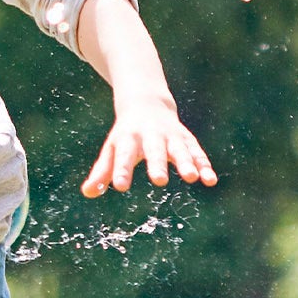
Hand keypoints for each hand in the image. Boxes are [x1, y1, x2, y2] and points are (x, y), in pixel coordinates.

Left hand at [82, 92, 217, 196]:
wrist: (147, 104)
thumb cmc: (126, 135)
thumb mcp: (112, 150)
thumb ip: (101, 172)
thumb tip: (88, 193)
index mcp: (128, 138)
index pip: (123, 155)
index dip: (121, 170)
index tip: (120, 186)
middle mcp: (151, 135)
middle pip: (154, 150)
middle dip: (157, 164)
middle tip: (159, 181)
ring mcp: (171, 136)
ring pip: (180, 149)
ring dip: (186, 162)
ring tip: (192, 178)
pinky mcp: (187, 140)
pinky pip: (197, 152)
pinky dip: (204, 165)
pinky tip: (210, 180)